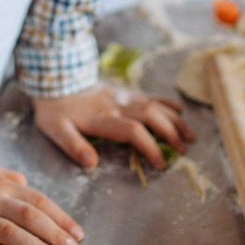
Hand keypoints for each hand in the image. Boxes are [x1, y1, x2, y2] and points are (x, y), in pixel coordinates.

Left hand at [33, 85, 194, 169]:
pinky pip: (149, 95)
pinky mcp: (123, 92)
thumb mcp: (56, 130)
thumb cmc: (55, 110)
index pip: (133, 131)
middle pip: (151, 116)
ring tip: (190, 136)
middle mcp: (117, 106)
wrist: (54, 80)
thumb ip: (73, 145)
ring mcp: (122, 97)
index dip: (149, 147)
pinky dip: (166, 102)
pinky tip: (180, 110)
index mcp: (102, 118)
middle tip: (183, 151)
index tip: (161, 164)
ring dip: (174, 120)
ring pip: (154, 105)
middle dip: (170, 133)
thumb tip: (92, 163)